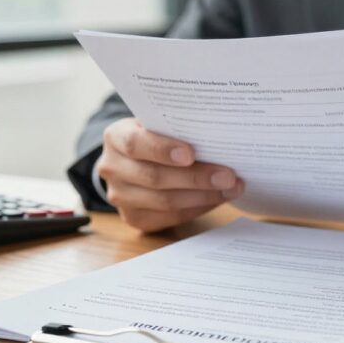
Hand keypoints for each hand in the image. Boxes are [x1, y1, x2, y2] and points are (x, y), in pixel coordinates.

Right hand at [98, 118, 243, 231]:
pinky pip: (170, 217)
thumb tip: (219, 140)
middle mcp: (111, 168)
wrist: (135, 160)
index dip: (163, 150)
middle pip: (155, 178)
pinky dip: (197, 209)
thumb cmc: (155, 136)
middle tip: (228, 176)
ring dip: (203, 196)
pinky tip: (217, 199)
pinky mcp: (134, 218)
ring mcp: (120, 196)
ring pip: (165, 201)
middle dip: (196, 178)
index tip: (191, 153)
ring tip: (231, 189)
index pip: (135, 144)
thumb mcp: (158, 125)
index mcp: (115, 137)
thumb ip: (177, 129)